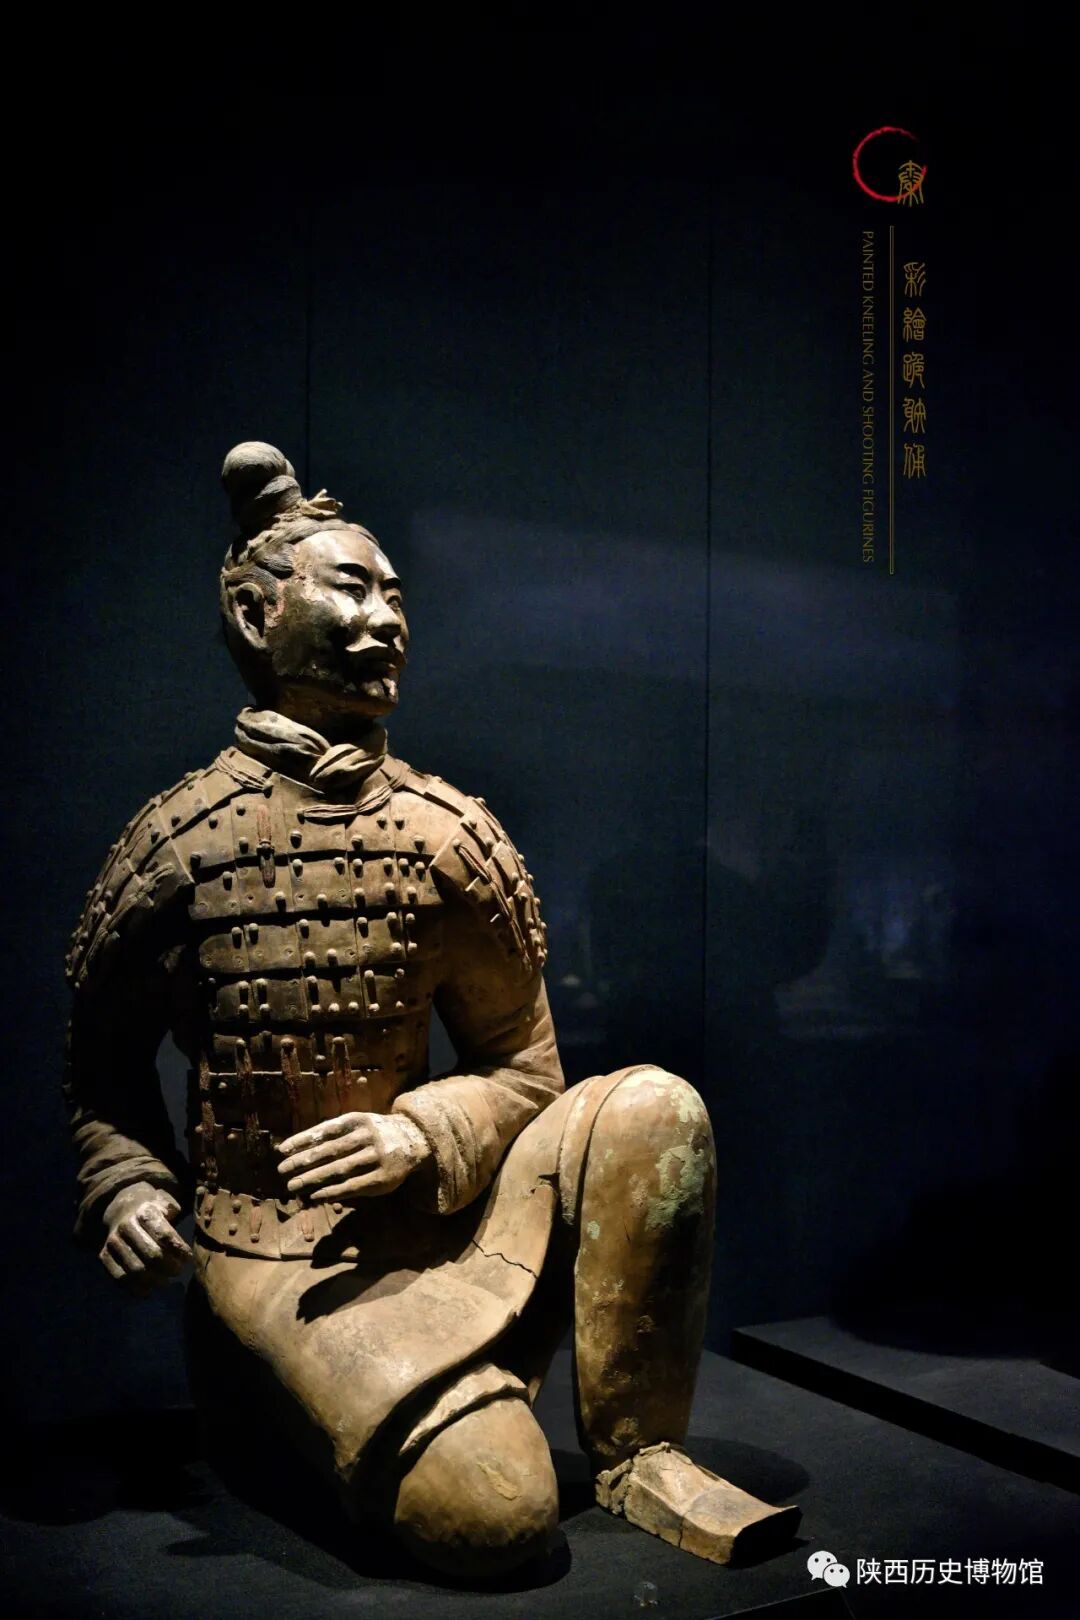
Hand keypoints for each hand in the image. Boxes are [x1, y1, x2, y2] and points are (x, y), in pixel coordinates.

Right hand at [100, 1182, 192, 1292]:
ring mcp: (113, 1242)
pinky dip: (136, 1288)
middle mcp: (126, 1226)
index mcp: (144, 1211)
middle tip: (178, 1271)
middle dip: (169, 1267)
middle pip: (152, 1255)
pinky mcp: (104, 1256)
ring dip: (155, 1280)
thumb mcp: (165, 1202)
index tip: (188, 1257)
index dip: (179, 1250)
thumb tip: (175, 1225)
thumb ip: (173, 1214)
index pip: (165, 1235)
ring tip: (166, 1281)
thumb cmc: (152, 1209)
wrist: (121, 1209)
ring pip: (136, 1269)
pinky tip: (149, 1289)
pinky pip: (120, 1278)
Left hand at [278, 1111, 431, 1202]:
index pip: (324, 1130)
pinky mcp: (383, 1178)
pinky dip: (332, 1191)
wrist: (415, 1140)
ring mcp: (376, 1157)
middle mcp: (367, 1136)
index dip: (302, 1140)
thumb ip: (333, 1134)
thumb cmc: (375, 1133)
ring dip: (313, 1178)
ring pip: (339, 1169)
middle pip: (329, 1151)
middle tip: (281, 1170)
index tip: (282, 1150)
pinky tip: (315, 1195)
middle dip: (302, 1161)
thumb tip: (298, 1149)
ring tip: (293, 1185)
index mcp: (358, 1120)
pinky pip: (353, 1186)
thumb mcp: (358, 1125)